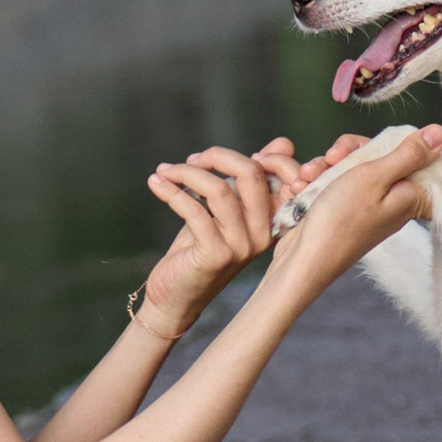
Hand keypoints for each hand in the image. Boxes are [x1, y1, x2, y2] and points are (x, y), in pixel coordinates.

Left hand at [137, 139, 296, 336]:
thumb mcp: (227, 209)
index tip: (215, 157)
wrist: (176, 297)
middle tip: (191, 160)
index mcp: (274, 220)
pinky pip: (193, 209)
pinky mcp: (216, 255)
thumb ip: (248, 179)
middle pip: (250, 174)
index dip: (261, 154)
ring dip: (186, 173)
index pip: (286, 174)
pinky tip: (155, 183)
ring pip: (219, 189)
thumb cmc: (200, 248)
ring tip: (165, 171)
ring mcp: (241, 246)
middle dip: (216, 157)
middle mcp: (263, 234)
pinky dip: (171, 191)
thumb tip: (283, 143)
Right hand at [267, 124, 441, 292]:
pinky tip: (304, 186)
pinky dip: (320, 179)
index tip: (380, 144)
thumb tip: (439, 134)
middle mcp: (393, 199)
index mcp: (411, 195)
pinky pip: (338, 180)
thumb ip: (407, 154)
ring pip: (355, 165)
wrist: (304, 258)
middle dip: (351, 151)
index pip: (420, 158)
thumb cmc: (340, 222)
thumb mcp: (375, 177)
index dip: (399, 143)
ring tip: (310, 175)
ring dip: (328, 165)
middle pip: (382, 155)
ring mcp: (368, 204)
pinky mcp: (347, 206)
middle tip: (333, 157)